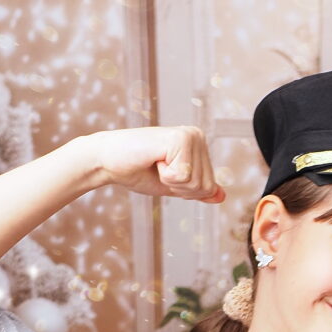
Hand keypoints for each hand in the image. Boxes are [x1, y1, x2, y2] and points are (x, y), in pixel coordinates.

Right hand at [90, 126, 225, 202]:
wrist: (109, 161)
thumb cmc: (138, 170)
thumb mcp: (174, 185)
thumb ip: (198, 190)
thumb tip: (221, 196)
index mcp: (198, 145)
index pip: (209, 187)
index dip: (185, 192)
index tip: (165, 174)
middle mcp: (197, 136)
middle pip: (205, 186)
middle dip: (180, 188)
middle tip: (159, 169)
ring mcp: (190, 136)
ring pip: (196, 183)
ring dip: (171, 181)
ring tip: (156, 163)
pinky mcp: (180, 139)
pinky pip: (184, 176)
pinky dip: (166, 176)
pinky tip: (154, 159)